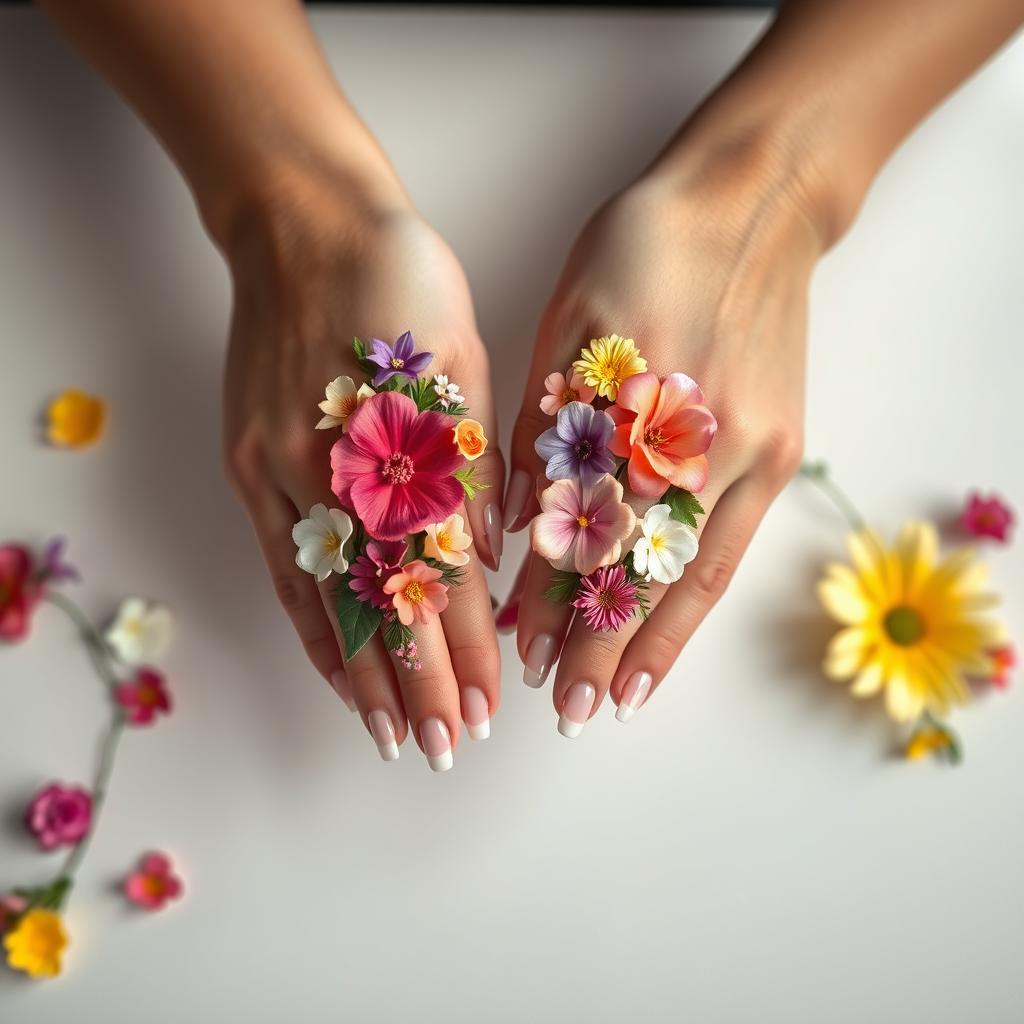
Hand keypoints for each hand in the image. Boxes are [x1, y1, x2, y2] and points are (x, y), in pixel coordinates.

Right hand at [223, 173, 503, 767]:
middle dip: (418, 684)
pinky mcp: (249, 467)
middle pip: (384, 604)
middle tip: (444, 746)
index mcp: (409, 444)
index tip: (487, 706)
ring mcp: (285, 473)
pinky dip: (310, 626)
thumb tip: (484, 558)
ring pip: (328, 600)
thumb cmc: (402, 282)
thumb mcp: (465, 360)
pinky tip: (332, 669)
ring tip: (389, 735)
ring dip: (361, 676)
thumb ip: (474, 465)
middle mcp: (341, 471)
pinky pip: (281, 568)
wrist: (304, 228)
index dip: (464, 649)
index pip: (443, 578)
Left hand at [503, 153, 820, 732]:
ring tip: (612, 702)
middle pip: (628, 562)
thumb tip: (518, 521)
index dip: (544, 591)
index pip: (573, 523)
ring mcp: (740, 447)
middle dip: (592, 640)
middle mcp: (683, 434)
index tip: (514, 646)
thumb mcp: (567, 316)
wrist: (751, 202)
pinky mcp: (779, 451)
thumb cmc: (641, 245)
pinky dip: (696, 607)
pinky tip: (670, 648)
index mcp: (618, 396)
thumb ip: (539, 424)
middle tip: (560, 704)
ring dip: (644, 643)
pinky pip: (731, 548)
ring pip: (683, 571)